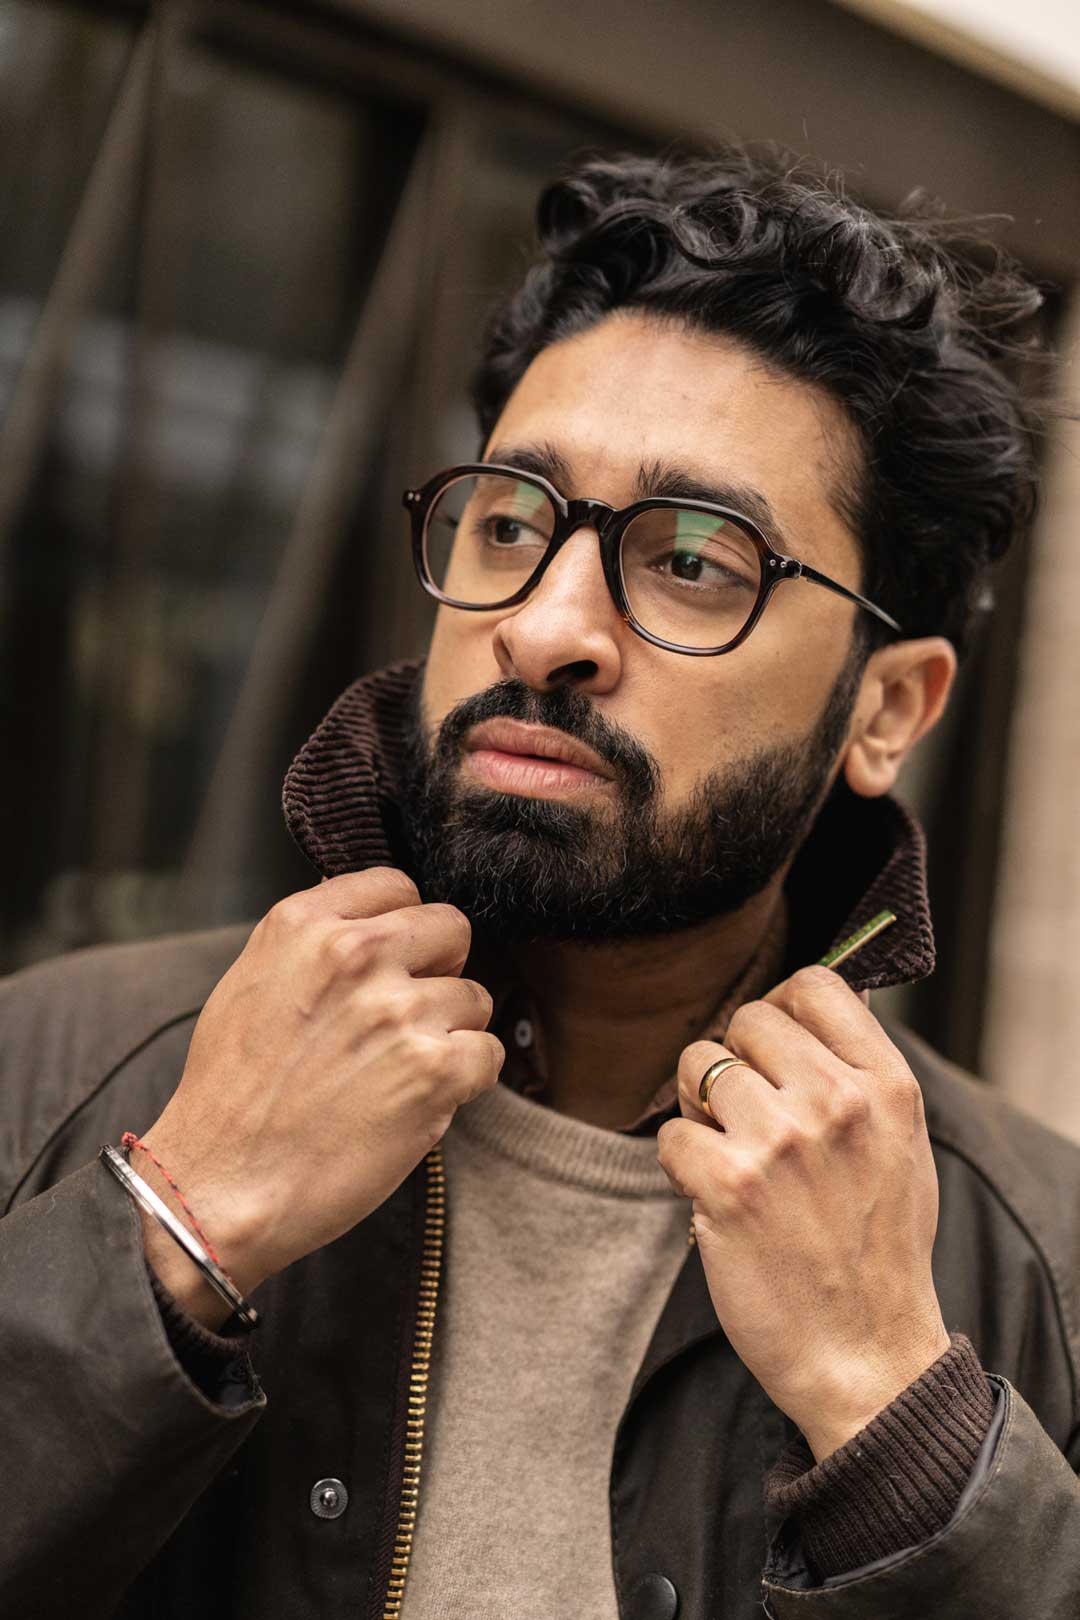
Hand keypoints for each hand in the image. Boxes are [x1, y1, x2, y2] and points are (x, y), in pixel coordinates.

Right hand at [138, 870, 502, 1326]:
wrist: (219, 1187)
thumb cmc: (230, 1098)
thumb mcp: (250, 985)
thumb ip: (313, 946)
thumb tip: (372, 928)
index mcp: (304, 926)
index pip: (396, 886)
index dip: (404, 927)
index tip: (395, 960)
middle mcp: (356, 955)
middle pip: (451, 929)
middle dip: (439, 969)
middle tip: (406, 1017)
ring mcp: (399, 1010)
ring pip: (474, 997)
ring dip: (449, 1033)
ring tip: (398, 1072)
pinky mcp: (435, 1069)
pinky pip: (488, 1053)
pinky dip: (465, 1080)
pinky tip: (419, 1101)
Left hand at [656, 965, 949, 1459]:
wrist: (867, 1359)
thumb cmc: (878, 1252)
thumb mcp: (901, 1145)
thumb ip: (859, 1072)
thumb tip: (809, 1000)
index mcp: (887, 1086)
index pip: (814, 985)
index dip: (780, 1010)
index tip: (772, 1049)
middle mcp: (837, 1102)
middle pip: (746, 1020)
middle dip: (735, 1064)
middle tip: (747, 1119)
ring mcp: (781, 1142)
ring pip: (697, 1066)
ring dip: (699, 1109)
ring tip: (731, 1155)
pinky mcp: (729, 1186)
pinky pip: (669, 1134)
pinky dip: (678, 1165)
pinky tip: (712, 1198)